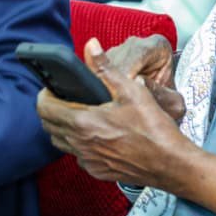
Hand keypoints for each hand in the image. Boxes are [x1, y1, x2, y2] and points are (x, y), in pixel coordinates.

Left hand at [37, 39, 215, 211]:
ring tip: (78, 113)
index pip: (44, 107)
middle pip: (47, 125)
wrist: (170, 163)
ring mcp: (87, 160)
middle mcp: (79, 144)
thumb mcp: (131, 90)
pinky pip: (77, 155)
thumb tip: (91, 45)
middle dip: (51, 109)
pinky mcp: (96, 171)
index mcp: (83, 122)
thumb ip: (106, 68)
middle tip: (64, 98)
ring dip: (62, 127)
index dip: (45, 95)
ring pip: (60, 142)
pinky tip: (95, 134)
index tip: (53, 88)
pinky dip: (78, 143)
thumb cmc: (153, 127)